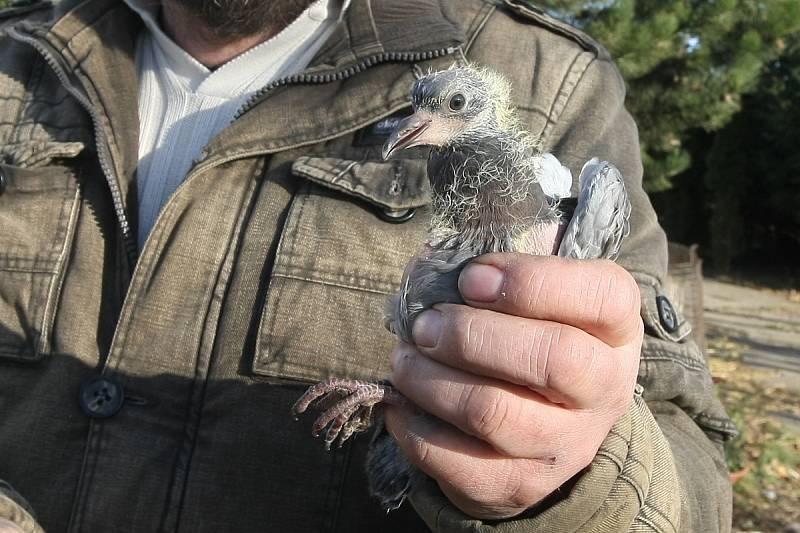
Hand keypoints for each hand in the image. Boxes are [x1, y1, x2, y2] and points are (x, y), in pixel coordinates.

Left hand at [384, 253, 642, 518]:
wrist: (545, 428)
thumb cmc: (532, 336)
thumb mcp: (537, 296)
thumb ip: (500, 268)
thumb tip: (433, 260)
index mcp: (616, 328)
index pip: (602, 296)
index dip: (531, 281)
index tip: (469, 278)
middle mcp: (606, 390)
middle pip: (552, 358)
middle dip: (471, 335)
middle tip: (423, 325)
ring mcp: (567, 445)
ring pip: (494, 413)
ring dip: (431, 381)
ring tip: (404, 360)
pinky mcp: (521, 486)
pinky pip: (459, 463)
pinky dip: (415, 430)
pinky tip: (402, 403)